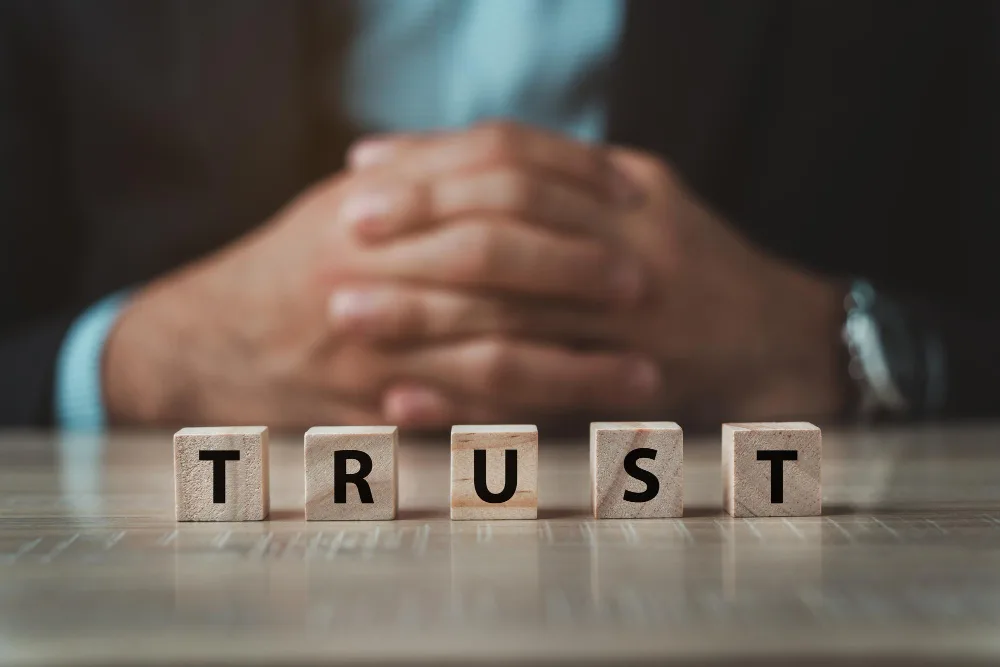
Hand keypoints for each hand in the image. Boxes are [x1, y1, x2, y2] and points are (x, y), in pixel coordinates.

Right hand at [102, 123, 660, 427]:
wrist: (207, 345)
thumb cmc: (287, 267)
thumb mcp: (343, 204)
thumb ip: (420, 176)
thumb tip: (510, 158)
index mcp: (372, 208)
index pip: (489, 175)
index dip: (568, 184)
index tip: (627, 203)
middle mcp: (372, 273)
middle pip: (499, 262)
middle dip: (582, 275)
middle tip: (649, 288)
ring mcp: (372, 348)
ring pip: (494, 354)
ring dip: (578, 368)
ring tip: (644, 377)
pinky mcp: (370, 409)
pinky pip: (465, 421)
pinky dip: (529, 422)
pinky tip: (581, 425)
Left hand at [346, 124, 848, 423]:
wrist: (784, 347)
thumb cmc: (703, 269)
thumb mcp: (650, 198)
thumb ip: (574, 179)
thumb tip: (478, 158)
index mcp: (627, 190)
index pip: (516, 155)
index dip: (434, 157)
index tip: (365, 166)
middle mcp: (629, 244)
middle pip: (503, 224)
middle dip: (417, 224)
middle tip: (341, 230)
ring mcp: (628, 320)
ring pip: (508, 311)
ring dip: (422, 311)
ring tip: (348, 310)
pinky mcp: (623, 388)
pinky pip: (528, 394)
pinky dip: (460, 395)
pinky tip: (402, 397)